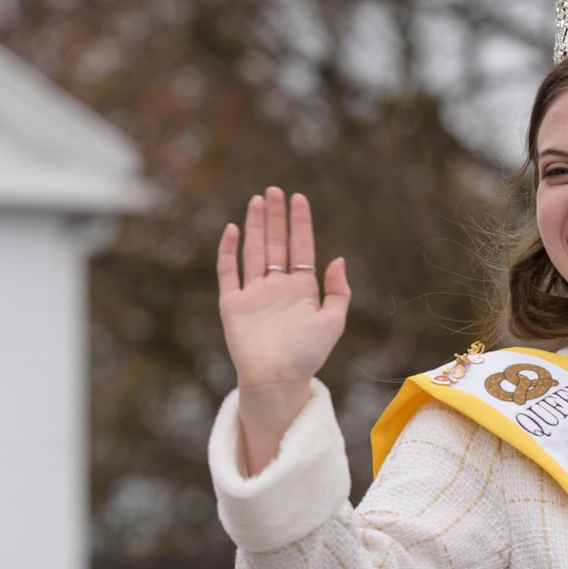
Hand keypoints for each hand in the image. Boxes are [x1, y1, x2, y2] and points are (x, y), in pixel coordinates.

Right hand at [216, 186, 350, 470]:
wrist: (276, 378)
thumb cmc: (307, 355)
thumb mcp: (333, 322)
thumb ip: (338, 291)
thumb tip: (338, 259)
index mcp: (302, 290)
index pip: (300, 248)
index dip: (300, 223)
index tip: (299, 198)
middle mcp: (277, 287)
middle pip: (276, 243)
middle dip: (276, 217)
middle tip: (275, 190)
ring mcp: (253, 293)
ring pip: (253, 251)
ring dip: (255, 225)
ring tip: (258, 199)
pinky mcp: (232, 303)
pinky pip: (228, 271)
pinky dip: (230, 250)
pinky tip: (234, 229)